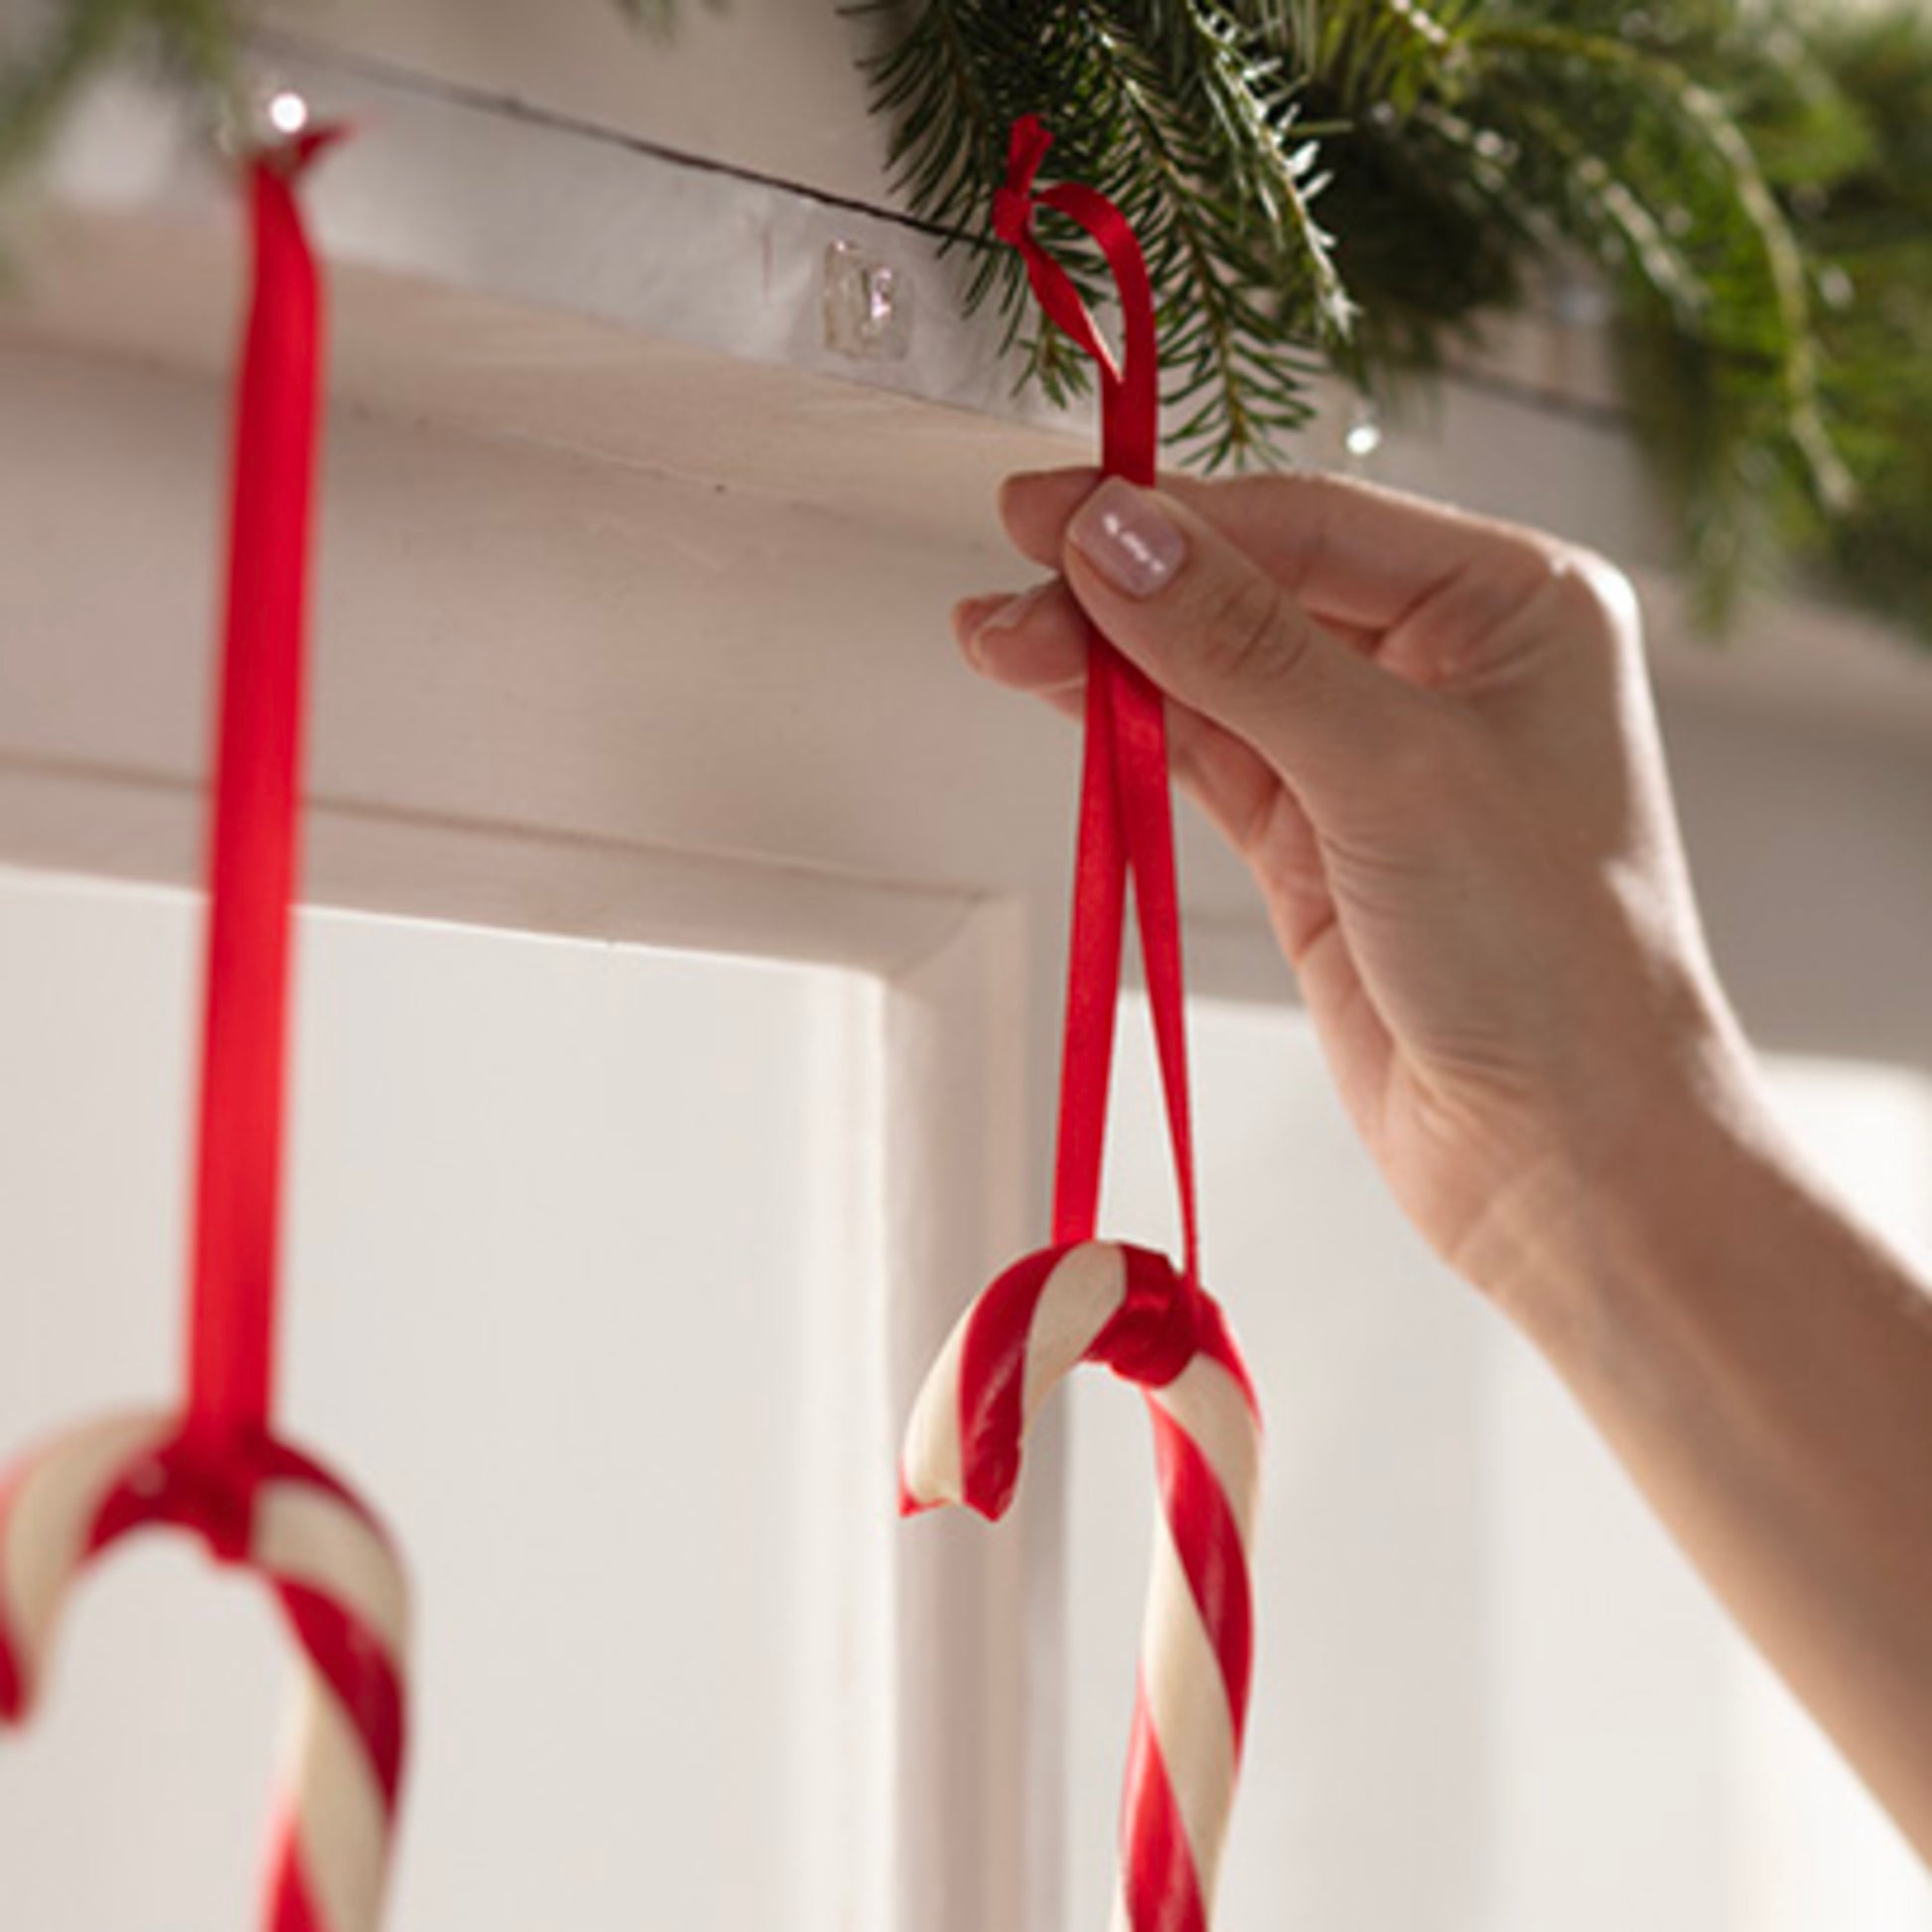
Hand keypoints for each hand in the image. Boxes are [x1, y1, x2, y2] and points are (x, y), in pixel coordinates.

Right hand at [957, 466, 1755, 1319]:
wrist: (1565, 1158)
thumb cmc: (1548, 956)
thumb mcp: (1390, 770)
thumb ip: (1240, 649)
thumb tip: (1115, 540)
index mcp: (1514, 605)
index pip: (1311, 524)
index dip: (1174, 514)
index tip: (1050, 510)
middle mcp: (1448, 665)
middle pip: (1253, 590)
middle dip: (1127, 590)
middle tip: (1006, 576)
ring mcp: (1375, 757)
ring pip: (1216, 676)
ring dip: (1109, 661)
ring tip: (996, 641)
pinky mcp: (1317, 843)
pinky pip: (1206, 758)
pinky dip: (1130, 733)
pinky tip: (1059, 696)